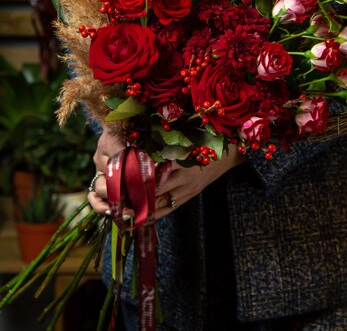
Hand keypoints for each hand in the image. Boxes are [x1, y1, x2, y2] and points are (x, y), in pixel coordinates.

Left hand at [87, 128, 246, 218]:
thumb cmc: (205, 137)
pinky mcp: (189, 196)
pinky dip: (150, 215)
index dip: (133, 174)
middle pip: (151, 188)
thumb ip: (162, 139)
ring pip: (157, 202)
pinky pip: (167, 210)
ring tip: (116, 209)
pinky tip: (134, 218)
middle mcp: (183, 174)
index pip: (151, 169)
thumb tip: (134, 140)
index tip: (114, 174)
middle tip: (108, 195)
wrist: (229, 152)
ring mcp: (187, 188)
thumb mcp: (184, 134)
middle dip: (130, 193)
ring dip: (137, 207)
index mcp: (180, 155)